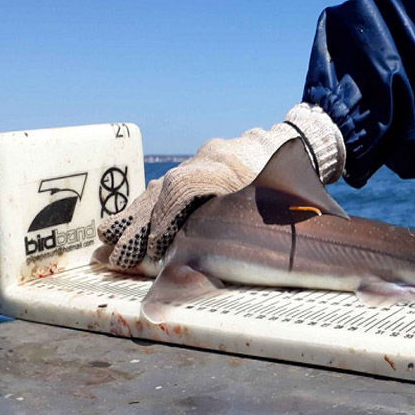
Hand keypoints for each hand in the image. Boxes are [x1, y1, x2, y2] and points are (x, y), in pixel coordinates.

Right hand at [98, 104, 344, 268]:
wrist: (306, 145)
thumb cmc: (298, 189)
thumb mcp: (281, 212)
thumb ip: (250, 236)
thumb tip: (217, 269)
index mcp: (230, 165)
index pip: (181, 189)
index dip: (162, 222)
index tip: (151, 252)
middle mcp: (212, 157)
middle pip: (164, 189)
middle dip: (138, 225)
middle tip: (113, 256)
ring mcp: (205, 157)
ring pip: (164, 185)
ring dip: (138, 215)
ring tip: (108, 239)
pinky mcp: (203, 162)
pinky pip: (172, 183)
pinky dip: (152, 204)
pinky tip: (130, 221)